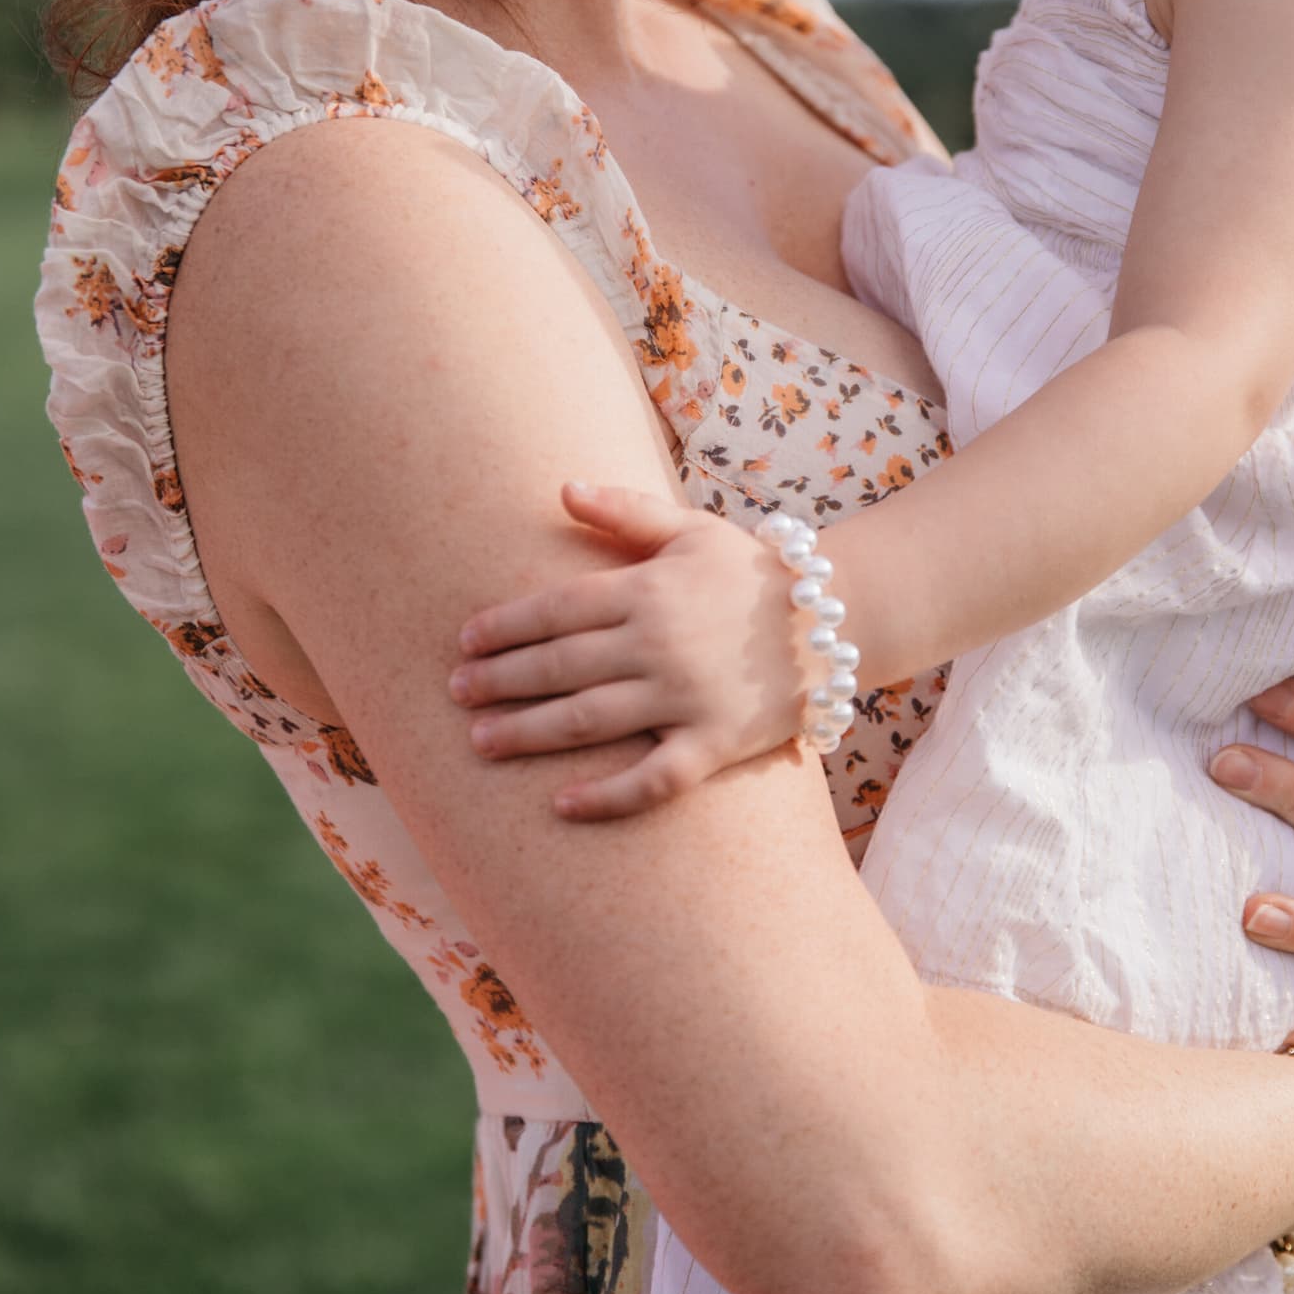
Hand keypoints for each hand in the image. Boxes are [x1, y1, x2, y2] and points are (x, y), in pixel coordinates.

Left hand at [450, 486, 813, 816]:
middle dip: (500, 680)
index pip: (556, 610)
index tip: (464, 642)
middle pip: (560, 667)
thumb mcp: (691, 530)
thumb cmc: (753, 573)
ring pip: (590, 721)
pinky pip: (653, 778)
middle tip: (456, 694)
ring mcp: (686, 698)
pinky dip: (607, 796)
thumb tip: (562, 488)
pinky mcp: (715, 744)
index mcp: (648, 590)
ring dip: (528, 733)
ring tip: (481, 742)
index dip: (503, 627)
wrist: (837, 621)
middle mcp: (659, 645)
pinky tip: (562, 805)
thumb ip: (625, 511)